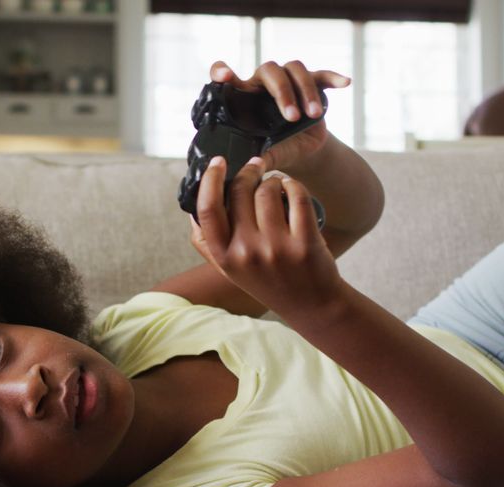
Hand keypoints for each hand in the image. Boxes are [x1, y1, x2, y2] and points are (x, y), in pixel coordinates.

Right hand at [189, 154, 344, 315]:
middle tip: (256, 167)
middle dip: (248, 172)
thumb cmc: (269, 282)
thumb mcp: (232, 270)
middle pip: (240, 192)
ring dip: (273, 179)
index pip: (208, 209)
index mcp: (225, 258)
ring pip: (268, 190)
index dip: (211, 179)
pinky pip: (297, 196)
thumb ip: (208, 245)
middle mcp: (248, 254)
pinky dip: (294, 185)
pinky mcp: (306, 244)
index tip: (218, 162)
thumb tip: (190, 214)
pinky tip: (292, 187)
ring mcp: (278, 249)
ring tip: (276, 184)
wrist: (312, 306)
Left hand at [210, 60, 350, 172]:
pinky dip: (333, 77)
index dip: (221, 70)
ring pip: (295, 69)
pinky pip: (321, 74)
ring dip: (305, 91)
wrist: (303, 152)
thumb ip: (257, 157)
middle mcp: (264, 83)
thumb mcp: (267, 155)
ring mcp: (289, 82)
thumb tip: (248, 168)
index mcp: (244, 96)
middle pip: (270, 71)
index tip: (225, 75)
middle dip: (283, 92)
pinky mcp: (312, 84)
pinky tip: (345, 83)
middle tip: (291, 117)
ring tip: (312, 116)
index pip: (226, 75)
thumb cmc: (277, 151)